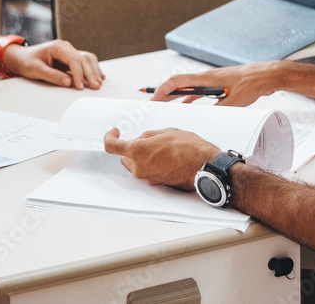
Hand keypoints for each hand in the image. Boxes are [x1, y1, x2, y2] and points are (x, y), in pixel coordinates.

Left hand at [5, 40, 103, 89]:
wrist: (21, 57)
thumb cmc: (27, 61)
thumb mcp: (35, 70)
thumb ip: (52, 76)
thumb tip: (68, 82)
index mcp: (58, 47)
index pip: (73, 60)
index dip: (79, 74)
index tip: (79, 87)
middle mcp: (66, 47)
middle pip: (83, 59)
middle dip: (90, 74)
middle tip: (95, 87)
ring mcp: (69, 52)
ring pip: (87, 59)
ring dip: (94, 71)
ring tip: (98, 83)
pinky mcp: (70, 58)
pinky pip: (84, 62)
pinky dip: (92, 69)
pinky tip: (98, 76)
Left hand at [104, 127, 219, 189]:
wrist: (204, 166)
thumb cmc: (189, 147)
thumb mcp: (166, 132)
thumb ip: (147, 136)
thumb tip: (140, 140)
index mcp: (137, 151)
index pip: (111, 146)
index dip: (110, 137)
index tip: (115, 132)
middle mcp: (139, 167)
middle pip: (124, 157)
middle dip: (131, 148)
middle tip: (148, 140)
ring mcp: (147, 177)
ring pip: (136, 165)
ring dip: (143, 156)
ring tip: (162, 147)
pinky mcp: (157, 183)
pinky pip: (148, 172)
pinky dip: (152, 164)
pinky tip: (167, 157)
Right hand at [153, 61, 283, 106]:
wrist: (265, 76)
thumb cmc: (250, 84)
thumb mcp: (233, 102)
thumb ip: (217, 110)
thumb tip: (203, 120)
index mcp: (205, 79)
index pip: (177, 82)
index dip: (163, 90)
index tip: (153, 100)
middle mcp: (205, 78)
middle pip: (179, 85)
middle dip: (164, 94)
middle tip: (152, 105)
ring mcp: (212, 82)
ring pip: (187, 89)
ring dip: (175, 97)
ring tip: (164, 108)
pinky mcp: (219, 86)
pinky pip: (198, 92)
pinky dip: (189, 99)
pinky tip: (186, 108)